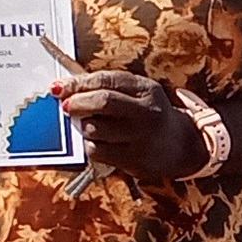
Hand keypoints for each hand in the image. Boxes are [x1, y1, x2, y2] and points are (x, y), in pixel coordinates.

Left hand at [57, 71, 213, 178]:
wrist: (182, 147)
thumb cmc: (150, 116)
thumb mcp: (138, 94)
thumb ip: (108, 87)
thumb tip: (64, 88)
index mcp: (146, 90)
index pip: (106, 80)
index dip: (78, 83)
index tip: (59, 88)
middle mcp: (147, 113)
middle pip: (103, 102)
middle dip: (77, 103)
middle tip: (67, 106)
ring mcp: (141, 138)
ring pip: (95, 129)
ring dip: (83, 127)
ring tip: (89, 126)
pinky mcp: (135, 160)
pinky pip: (97, 151)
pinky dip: (90, 146)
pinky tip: (99, 142)